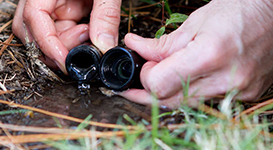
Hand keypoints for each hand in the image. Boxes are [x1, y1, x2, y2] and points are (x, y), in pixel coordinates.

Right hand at [12, 0, 120, 72]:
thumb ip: (106, 15)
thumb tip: (104, 45)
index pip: (33, 17)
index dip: (47, 44)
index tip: (65, 61)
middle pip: (33, 33)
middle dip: (58, 47)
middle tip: (85, 45)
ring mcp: (53, 7)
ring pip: (48, 38)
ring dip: (69, 45)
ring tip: (90, 32)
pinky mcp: (65, 13)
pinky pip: (63, 34)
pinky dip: (76, 40)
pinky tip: (89, 32)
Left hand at [120, 0, 272, 108]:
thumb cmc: (240, 9)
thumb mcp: (194, 22)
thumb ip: (162, 44)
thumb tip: (136, 49)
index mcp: (210, 55)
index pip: (160, 85)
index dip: (145, 77)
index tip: (144, 66)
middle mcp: (225, 79)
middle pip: (169, 100)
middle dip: (150, 89)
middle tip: (145, 74)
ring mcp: (237, 91)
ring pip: (186, 104)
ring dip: (170, 90)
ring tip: (167, 72)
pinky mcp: (243, 95)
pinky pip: (205, 100)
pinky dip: (191, 90)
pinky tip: (189, 76)